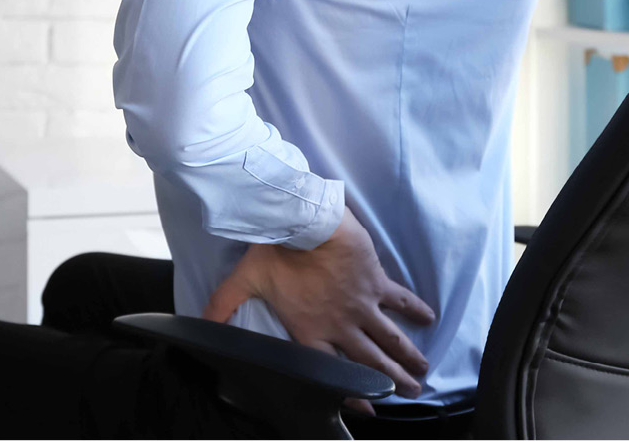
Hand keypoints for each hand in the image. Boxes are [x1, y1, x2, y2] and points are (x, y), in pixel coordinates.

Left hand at [202, 207, 435, 399]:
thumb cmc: (275, 250)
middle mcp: (340, 324)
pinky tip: (429, 318)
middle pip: (370, 362)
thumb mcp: (245, 279)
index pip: (333, 372)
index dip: (351, 393)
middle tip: (409, 393)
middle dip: (391, 381)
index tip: (369, 408)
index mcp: (311, 330)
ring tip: (421, 372)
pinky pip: (399, 300)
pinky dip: (414, 310)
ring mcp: (361, 304)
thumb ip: (223, 304)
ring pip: (389, 339)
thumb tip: (199, 323)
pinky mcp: (375, 281)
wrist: (305, 221)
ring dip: (407, 357)